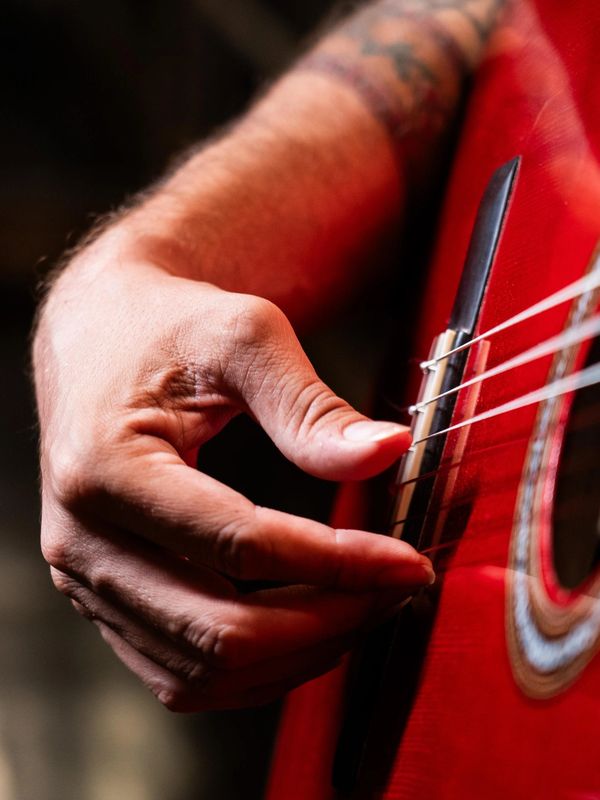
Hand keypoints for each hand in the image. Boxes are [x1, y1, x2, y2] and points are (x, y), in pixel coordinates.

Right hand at [34, 237, 432, 710]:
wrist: (100, 338)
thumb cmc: (166, 327)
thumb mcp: (240, 335)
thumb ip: (310, 405)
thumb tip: (388, 452)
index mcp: (105, 470)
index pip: (240, 546)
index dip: (337, 563)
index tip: (408, 560)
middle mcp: (80, 541)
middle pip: (219, 630)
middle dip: (327, 621)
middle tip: (395, 590)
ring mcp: (85, 579)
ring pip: (202, 670)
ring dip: (296, 654)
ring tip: (362, 608)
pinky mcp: (103, 597)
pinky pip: (181, 671)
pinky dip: (255, 667)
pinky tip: (308, 626)